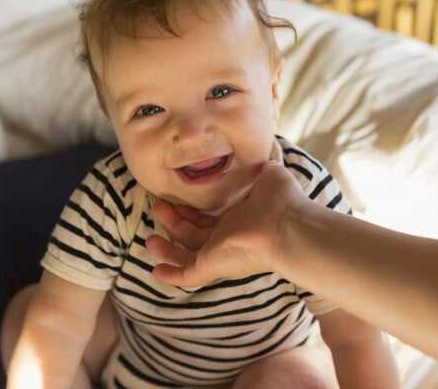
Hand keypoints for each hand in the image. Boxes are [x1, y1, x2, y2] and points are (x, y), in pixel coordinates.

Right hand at [146, 160, 304, 286]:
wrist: (289, 225)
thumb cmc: (282, 200)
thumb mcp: (270, 176)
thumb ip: (262, 170)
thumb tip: (262, 161)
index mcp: (240, 221)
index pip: (211, 220)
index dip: (193, 212)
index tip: (178, 200)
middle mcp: (228, 239)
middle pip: (194, 235)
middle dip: (175, 223)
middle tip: (158, 207)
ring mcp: (220, 254)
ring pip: (187, 254)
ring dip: (167, 247)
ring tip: (149, 236)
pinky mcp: (213, 265)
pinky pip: (188, 275)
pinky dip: (171, 275)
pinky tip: (155, 269)